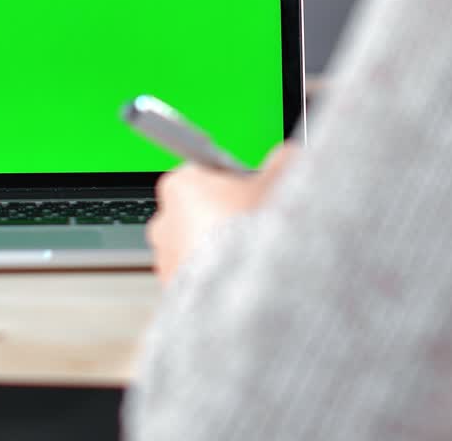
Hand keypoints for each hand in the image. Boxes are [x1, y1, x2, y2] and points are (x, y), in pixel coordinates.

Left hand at [149, 144, 296, 284]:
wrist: (244, 295)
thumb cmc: (253, 236)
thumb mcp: (281, 182)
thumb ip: (282, 161)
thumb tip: (287, 156)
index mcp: (181, 184)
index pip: (205, 170)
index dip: (234, 179)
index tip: (253, 187)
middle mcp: (165, 219)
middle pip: (199, 206)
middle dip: (226, 212)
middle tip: (258, 221)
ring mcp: (166, 257)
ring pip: (198, 243)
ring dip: (221, 247)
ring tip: (253, 255)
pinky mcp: (173, 289)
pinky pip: (197, 275)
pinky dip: (216, 276)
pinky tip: (242, 279)